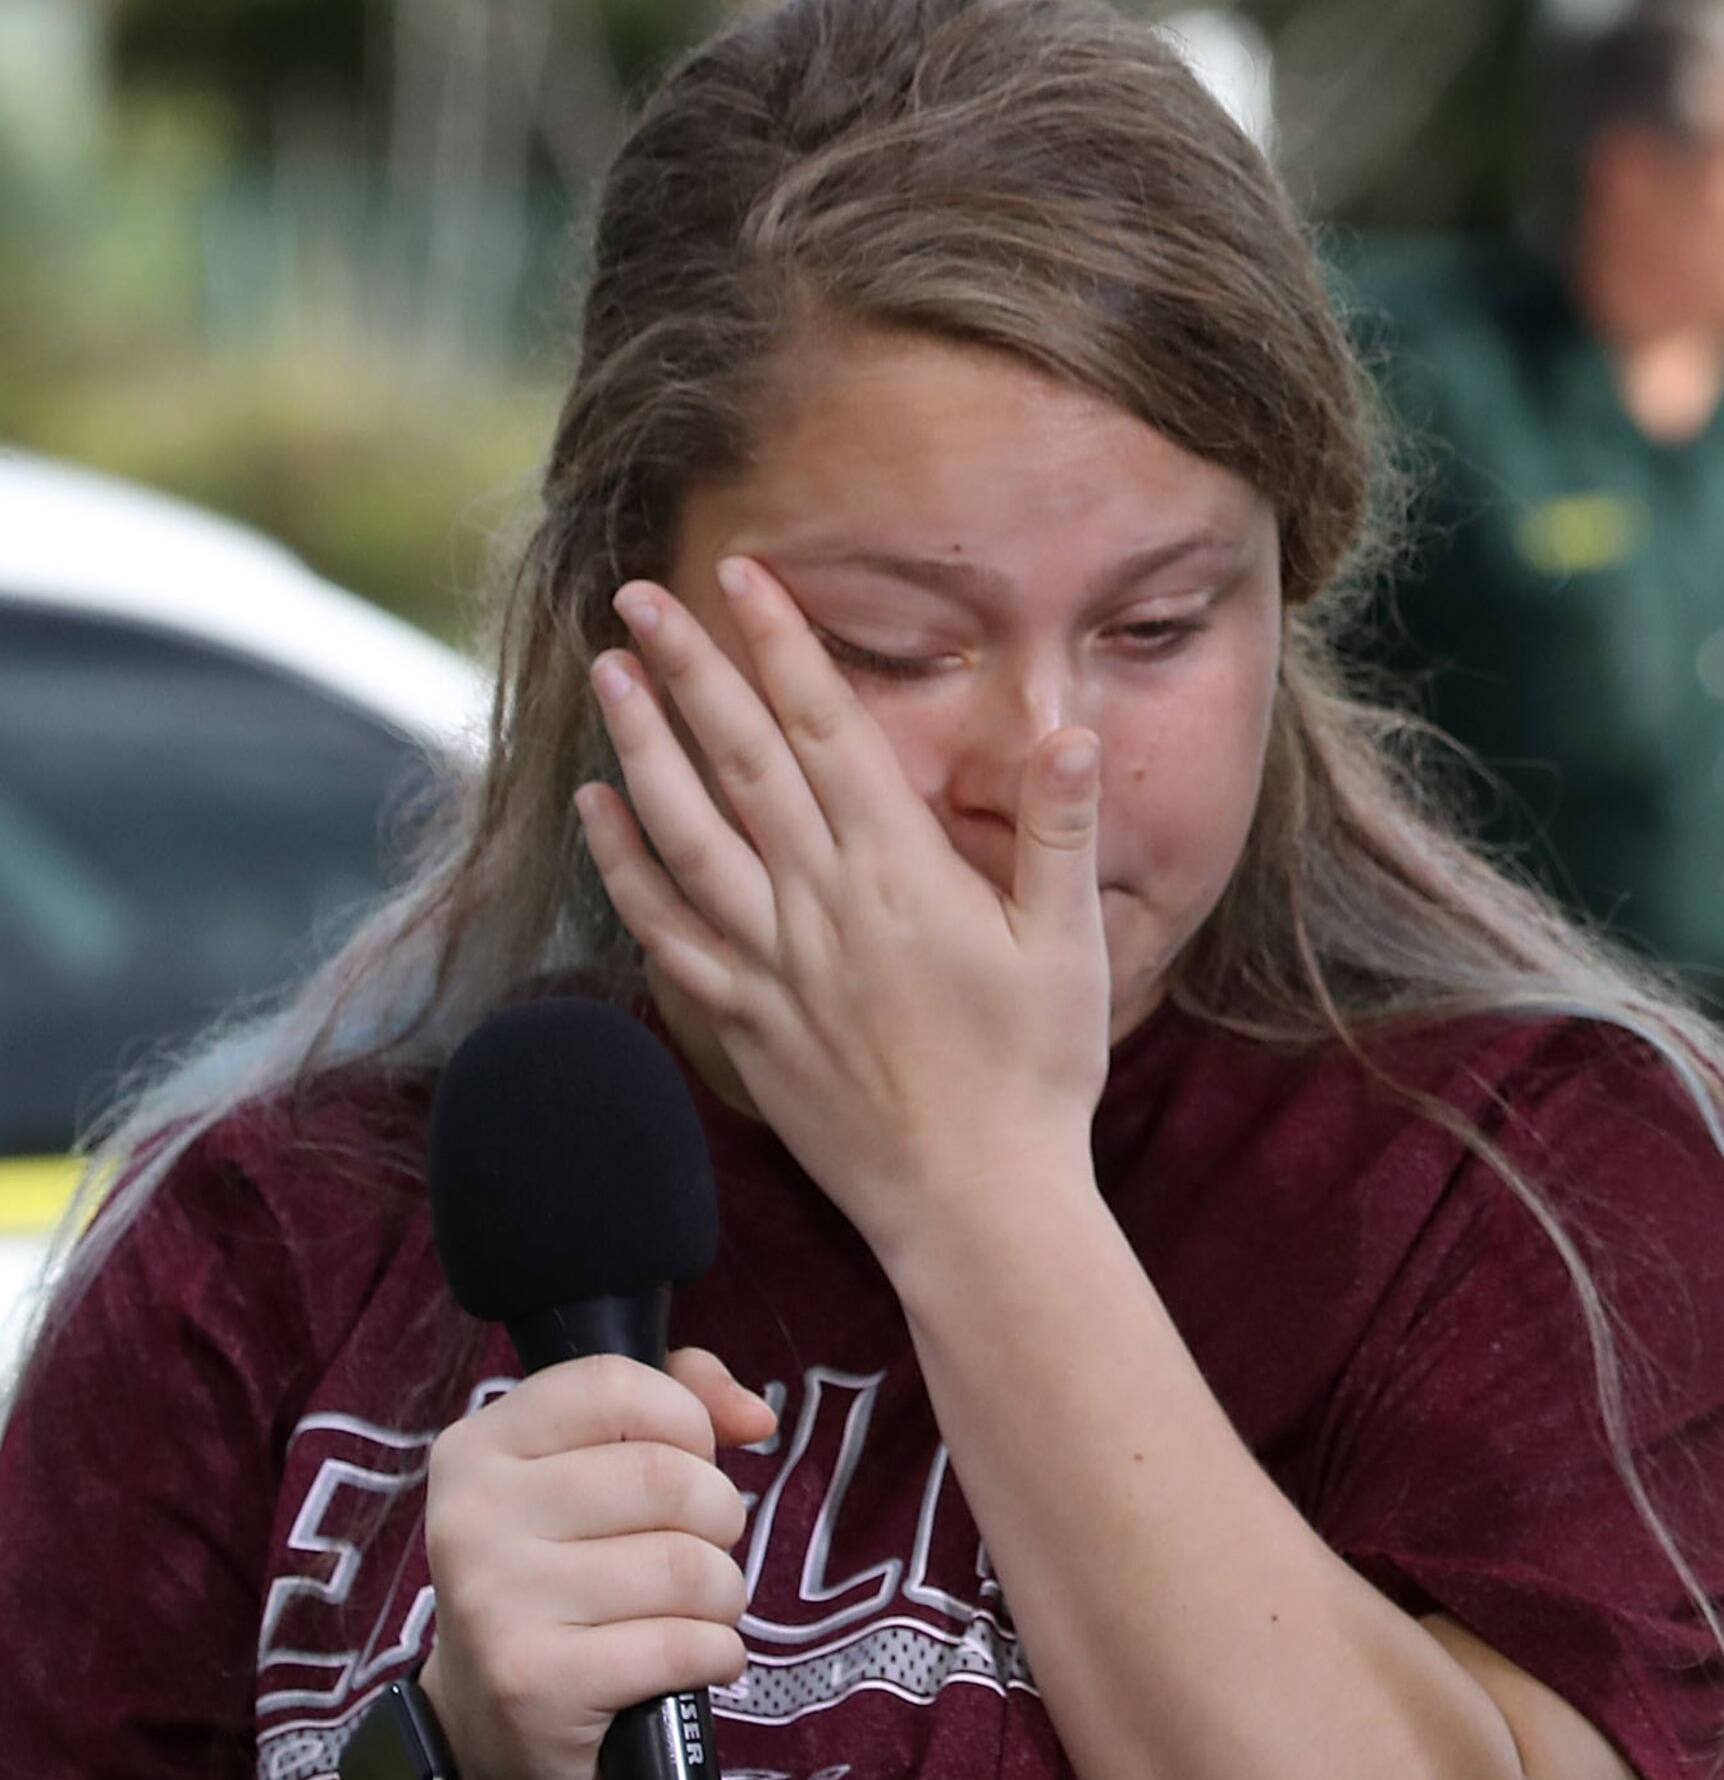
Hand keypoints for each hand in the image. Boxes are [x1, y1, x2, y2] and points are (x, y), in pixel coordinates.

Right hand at [419, 1349, 776, 1779]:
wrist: (489, 1727)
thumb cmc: (562, 1576)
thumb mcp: (592, 1467)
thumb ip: (677, 1400)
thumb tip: (754, 1417)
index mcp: (480, 1448)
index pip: (616, 1385)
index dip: (686, 1419)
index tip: (690, 1457)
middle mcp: (474, 1518)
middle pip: (668, 1479)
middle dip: (719, 1517)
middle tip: (697, 1549)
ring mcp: (497, 1603)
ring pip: (687, 1566)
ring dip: (722, 1594)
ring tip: (691, 1610)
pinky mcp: (534, 1683)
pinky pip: (683, 1644)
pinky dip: (715, 1653)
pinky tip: (688, 1661)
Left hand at [573, 560, 1110, 1261]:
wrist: (972, 1202)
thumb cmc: (1036, 1073)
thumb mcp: (1070, 945)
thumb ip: (1061, 830)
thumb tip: (1070, 728)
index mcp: (900, 873)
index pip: (825, 730)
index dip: (782, 646)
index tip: (744, 577)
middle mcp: (819, 905)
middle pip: (737, 762)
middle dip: (687, 669)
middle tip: (638, 596)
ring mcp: (770, 964)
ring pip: (684, 832)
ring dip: (640, 746)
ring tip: (609, 674)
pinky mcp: (743, 1021)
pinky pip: (664, 928)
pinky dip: (622, 864)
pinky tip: (597, 811)